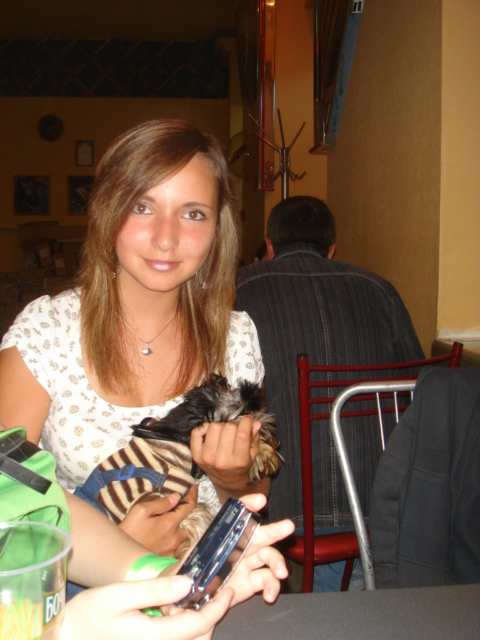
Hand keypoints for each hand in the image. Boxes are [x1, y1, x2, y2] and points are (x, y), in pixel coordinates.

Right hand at [60, 574, 233, 639]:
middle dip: (211, 616)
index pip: (199, 625)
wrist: (64, 639)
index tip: (227, 589)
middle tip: (211, 591)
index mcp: (156, 638)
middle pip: (199, 638)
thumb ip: (155, 590)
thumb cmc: (87, 615)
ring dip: (197, 626)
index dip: (219, 607)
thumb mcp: (118, 595)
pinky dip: (183, 632)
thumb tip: (188, 583)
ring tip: (191, 601)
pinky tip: (171, 615)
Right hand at [119, 485, 197, 556]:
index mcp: (170, 524)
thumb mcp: (140, 511)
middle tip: (170, 512)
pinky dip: (174, 542)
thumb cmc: (128, 531)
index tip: (194, 487)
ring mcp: (172, 551)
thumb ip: (160, 503)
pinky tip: (164, 539)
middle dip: (181, 516)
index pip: (189, 506)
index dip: (193, 494)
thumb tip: (176, 497)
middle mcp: (175, 538)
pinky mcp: (168, 561)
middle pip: (186, 523)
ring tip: (165, 526)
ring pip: (183, 537)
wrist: (120, 556)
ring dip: (178, 530)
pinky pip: (178, 548)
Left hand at [170, 494, 293, 610]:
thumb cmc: (190, 569)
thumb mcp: (192, 554)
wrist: (188, 595)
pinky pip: (266, 581)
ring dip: (278, 563)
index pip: (239, 515)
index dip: (250, 505)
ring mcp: (247, 564)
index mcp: (227, 534)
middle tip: (288, 526)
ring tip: (281, 573)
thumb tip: (203, 557)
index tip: (260, 500)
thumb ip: (199, 549)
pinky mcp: (251, 583)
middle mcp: (240, 546)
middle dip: (275, 530)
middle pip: (260, 535)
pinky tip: (270, 595)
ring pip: (268, 557)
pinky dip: (272, 587)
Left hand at [190, 416, 261, 496]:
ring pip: (214, 427)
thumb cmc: (241, 465)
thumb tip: (255, 422)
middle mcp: (222, 460)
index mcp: (239, 460)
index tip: (248, 420)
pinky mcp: (197, 455)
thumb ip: (254, 437)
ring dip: (220, 426)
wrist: (227, 481)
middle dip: (234, 425)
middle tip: (235, 430)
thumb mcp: (252, 453)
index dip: (246, 422)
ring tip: (224, 433)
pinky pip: (196, 433)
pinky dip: (203, 428)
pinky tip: (210, 432)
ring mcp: (207, 458)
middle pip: (228, 428)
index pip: (242, 434)